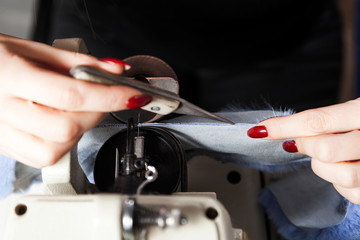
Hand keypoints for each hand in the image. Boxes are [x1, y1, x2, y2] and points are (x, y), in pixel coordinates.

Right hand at [0, 34, 145, 167]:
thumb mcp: (33, 49)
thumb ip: (77, 63)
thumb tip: (115, 70)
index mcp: (10, 76)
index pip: (71, 94)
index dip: (109, 96)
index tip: (133, 95)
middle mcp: (2, 109)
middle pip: (67, 127)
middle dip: (96, 113)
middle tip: (101, 96)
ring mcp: (0, 132)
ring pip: (56, 149)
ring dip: (80, 130)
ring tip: (77, 109)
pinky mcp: (3, 146)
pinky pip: (42, 158)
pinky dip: (62, 143)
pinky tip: (60, 123)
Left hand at [247, 98, 359, 203]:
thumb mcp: (354, 113)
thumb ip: (324, 122)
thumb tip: (286, 134)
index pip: (317, 119)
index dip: (283, 126)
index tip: (260, 130)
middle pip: (323, 149)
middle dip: (307, 146)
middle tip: (306, 142)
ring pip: (337, 174)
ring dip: (324, 168)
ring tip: (334, 157)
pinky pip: (349, 192)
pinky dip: (341, 184)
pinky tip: (349, 170)